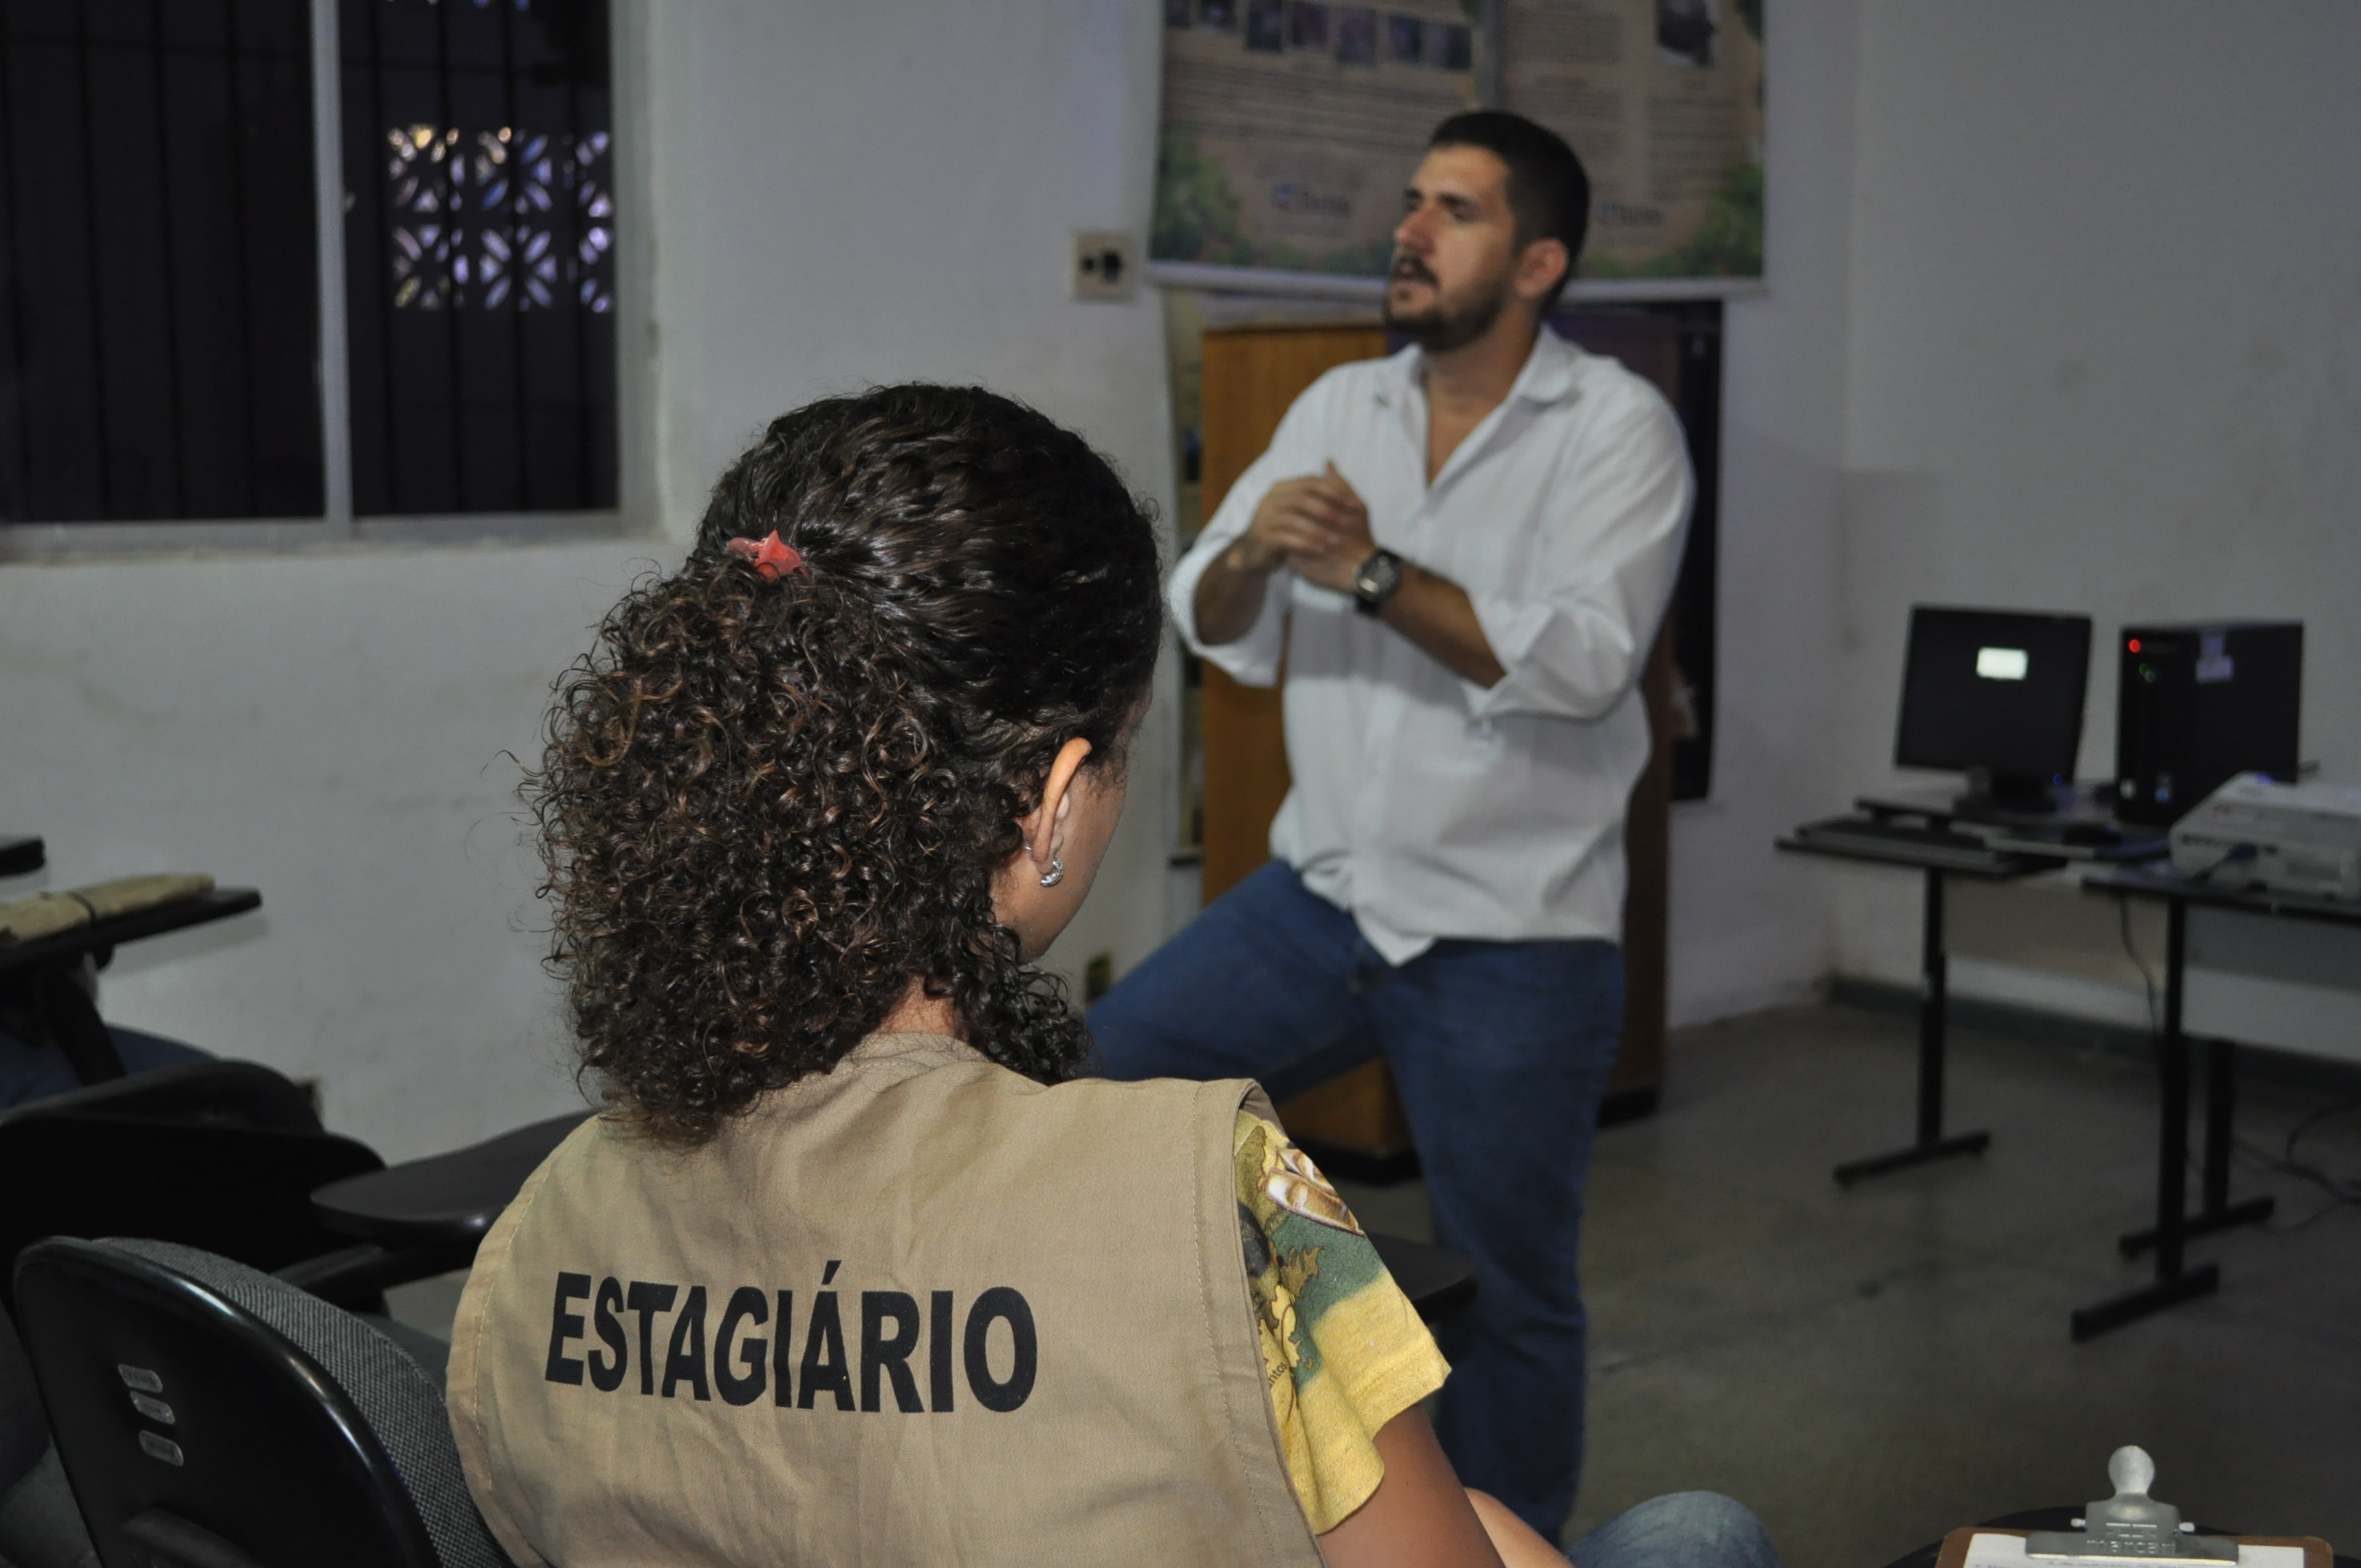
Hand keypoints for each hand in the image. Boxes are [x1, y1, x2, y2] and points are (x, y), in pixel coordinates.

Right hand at [1228, 462, 1371, 579]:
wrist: (1255, 555)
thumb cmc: (1285, 529)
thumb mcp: (1302, 508)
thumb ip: (1318, 488)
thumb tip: (1330, 461)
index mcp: (1282, 488)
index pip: (1310, 482)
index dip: (1334, 491)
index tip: (1355, 505)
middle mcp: (1270, 499)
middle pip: (1301, 498)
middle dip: (1326, 510)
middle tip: (1346, 523)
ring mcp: (1263, 518)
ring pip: (1292, 519)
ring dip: (1317, 530)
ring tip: (1335, 541)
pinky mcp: (1261, 538)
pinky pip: (1284, 539)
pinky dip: (1305, 544)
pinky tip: (1320, 551)